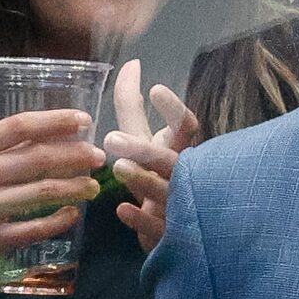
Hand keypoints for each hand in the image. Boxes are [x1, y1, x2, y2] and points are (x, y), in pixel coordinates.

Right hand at [0, 108, 103, 298]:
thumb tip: (41, 138)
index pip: (17, 127)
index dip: (55, 122)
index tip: (84, 121)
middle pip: (36, 160)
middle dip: (75, 156)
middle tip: (98, 155)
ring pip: (41, 194)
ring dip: (74, 187)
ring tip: (93, 184)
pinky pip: (34, 229)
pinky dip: (58, 221)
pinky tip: (71, 214)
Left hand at [103, 59, 200, 254]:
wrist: (174, 226)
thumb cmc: (156, 173)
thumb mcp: (143, 138)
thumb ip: (133, 105)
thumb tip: (131, 64)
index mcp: (179, 150)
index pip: (186, 127)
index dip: (173, 110)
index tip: (156, 89)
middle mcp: (182, 176)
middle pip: (171, 160)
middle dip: (146, 149)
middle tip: (112, 139)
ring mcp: (177, 206)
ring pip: (164, 193)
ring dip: (142, 181)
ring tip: (119, 168)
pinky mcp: (167, 234)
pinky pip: (156, 227)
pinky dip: (140, 219)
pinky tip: (122, 210)